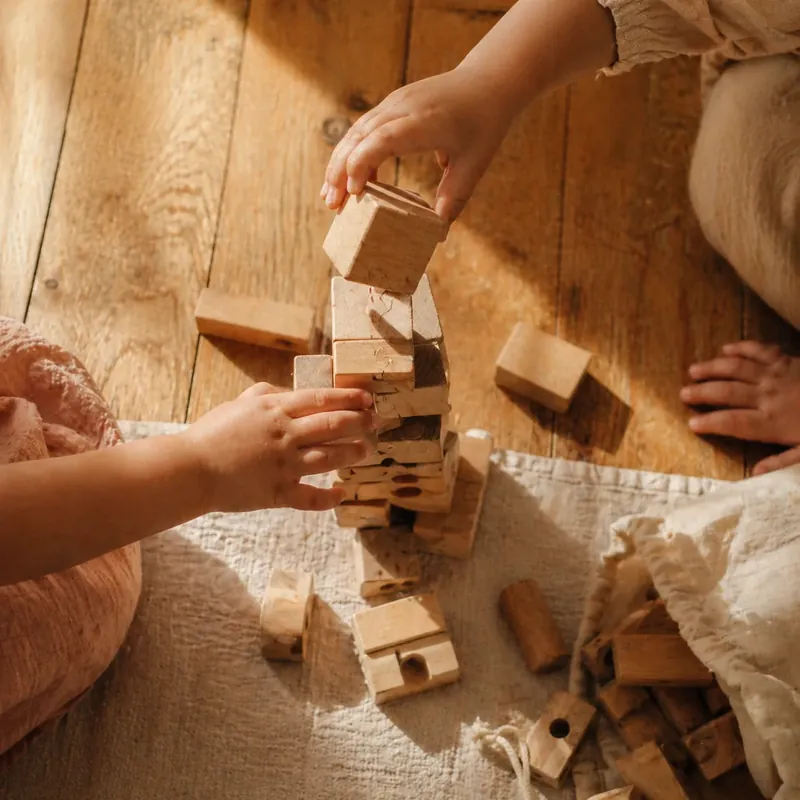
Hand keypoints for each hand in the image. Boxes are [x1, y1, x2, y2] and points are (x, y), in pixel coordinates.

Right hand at [180, 383, 373, 511]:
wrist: (190, 469)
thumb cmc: (211, 433)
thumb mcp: (239, 403)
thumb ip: (266, 393)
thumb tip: (290, 391)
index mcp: (274, 410)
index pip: (321, 399)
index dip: (348, 398)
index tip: (367, 399)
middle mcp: (284, 435)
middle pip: (332, 425)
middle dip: (358, 422)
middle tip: (374, 422)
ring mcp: (283, 464)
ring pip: (329, 457)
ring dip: (352, 453)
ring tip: (366, 450)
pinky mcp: (278, 492)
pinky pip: (310, 496)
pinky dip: (329, 497)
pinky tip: (341, 493)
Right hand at [321, 66, 512, 222]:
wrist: (487, 81)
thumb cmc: (483, 123)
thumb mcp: (475, 163)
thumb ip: (455, 195)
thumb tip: (439, 227)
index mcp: (423, 122)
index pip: (382, 139)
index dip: (362, 164)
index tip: (354, 192)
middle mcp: (402, 108)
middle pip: (359, 136)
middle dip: (340, 171)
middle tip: (331, 204)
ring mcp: (394, 103)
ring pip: (356, 132)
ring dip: (340, 163)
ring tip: (330, 196)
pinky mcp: (391, 105)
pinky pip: (364, 129)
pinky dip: (351, 153)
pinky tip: (349, 178)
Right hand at [681, 341, 799, 474]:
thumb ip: (783, 464)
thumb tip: (754, 473)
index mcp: (772, 422)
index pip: (731, 422)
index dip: (709, 422)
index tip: (691, 424)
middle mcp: (769, 396)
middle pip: (727, 392)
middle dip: (702, 392)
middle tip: (682, 394)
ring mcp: (778, 374)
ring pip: (737, 368)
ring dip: (713, 368)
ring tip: (693, 370)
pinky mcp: (788, 360)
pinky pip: (760, 350)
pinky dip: (742, 347)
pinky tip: (727, 348)